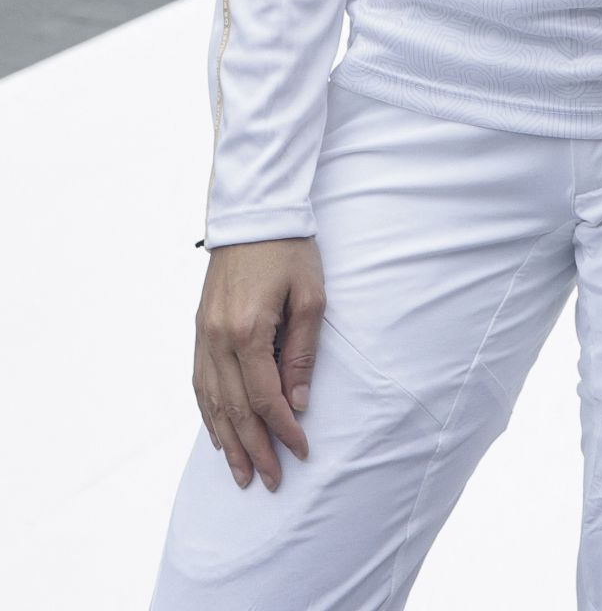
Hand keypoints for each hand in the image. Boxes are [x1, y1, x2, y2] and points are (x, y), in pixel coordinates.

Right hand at [194, 237, 325, 491]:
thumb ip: (302, 351)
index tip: (301, 452)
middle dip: (254, 449)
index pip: (266, 397)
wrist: (254, 212)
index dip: (283, 430)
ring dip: (227, 441)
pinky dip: (209, 413)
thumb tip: (298, 402)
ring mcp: (203, 334)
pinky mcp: (199, 327)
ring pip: (212, 402)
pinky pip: (199, 382)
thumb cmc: (289, 250)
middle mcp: (218, 338)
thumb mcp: (310, 297)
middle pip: (235, 409)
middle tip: (270, 481)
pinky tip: (218, 434)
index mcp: (248, 331)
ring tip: (240, 473)